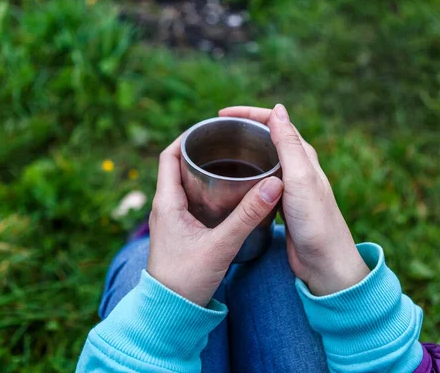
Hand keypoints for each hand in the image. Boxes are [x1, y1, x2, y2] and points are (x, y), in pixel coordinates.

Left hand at [147, 135, 283, 306]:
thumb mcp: (221, 245)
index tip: (210, 128)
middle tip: (228, 143)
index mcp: (167, 202)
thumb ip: (248, 216)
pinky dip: (206, 191)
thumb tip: (274, 184)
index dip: (186, 138)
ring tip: (230, 161)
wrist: (170, 312)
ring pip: (185, 184)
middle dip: (200, 151)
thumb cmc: (186, 279)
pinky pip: (191, 201)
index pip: (169, 156)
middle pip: (178, 166)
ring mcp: (171, 220)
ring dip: (203, 171)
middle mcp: (165, 206)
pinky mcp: (180, 232)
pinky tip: (227, 195)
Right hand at [219, 105, 369, 294]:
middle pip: (267, 138)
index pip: (274, 123)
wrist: (324, 262)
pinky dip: (247, 174)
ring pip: (263, 159)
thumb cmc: (315, 221)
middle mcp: (297, 167)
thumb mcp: (299, 178)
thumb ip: (288, 144)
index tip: (221, 115)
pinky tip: (234, 181)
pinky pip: (261, 181)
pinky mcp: (282, 204)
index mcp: (303, 155)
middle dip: (242, 129)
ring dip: (244, 150)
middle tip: (216, 131)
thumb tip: (278, 109)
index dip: (247, 114)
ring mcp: (289, 186)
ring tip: (219, 151)